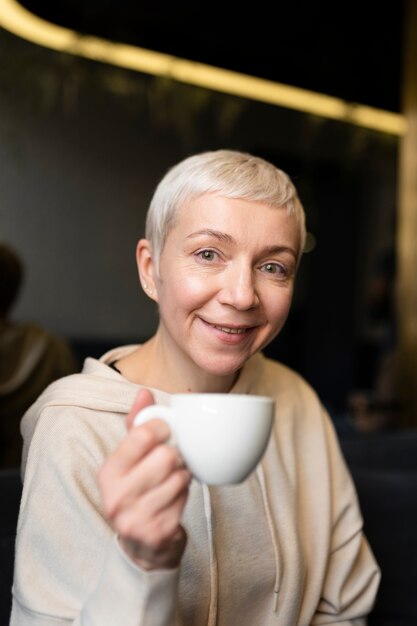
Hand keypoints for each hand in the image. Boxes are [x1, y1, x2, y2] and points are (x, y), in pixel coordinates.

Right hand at [98, 389, 191, 569]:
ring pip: (179, 477)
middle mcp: (116, 497)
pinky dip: (185, 495)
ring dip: (182, 476)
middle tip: (172, 461)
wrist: (142, 545)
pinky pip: (185, 498)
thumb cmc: (138, 490)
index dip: (162, 428)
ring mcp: (135, 518)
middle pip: (166, 456)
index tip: (166, 432)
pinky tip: (175, 499)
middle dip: (175, 456)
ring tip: (172, 481)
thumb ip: (137, 424)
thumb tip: (144, 392)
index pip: (141, 436)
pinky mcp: (157, 533)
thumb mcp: (130, 458)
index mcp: (108, 472)